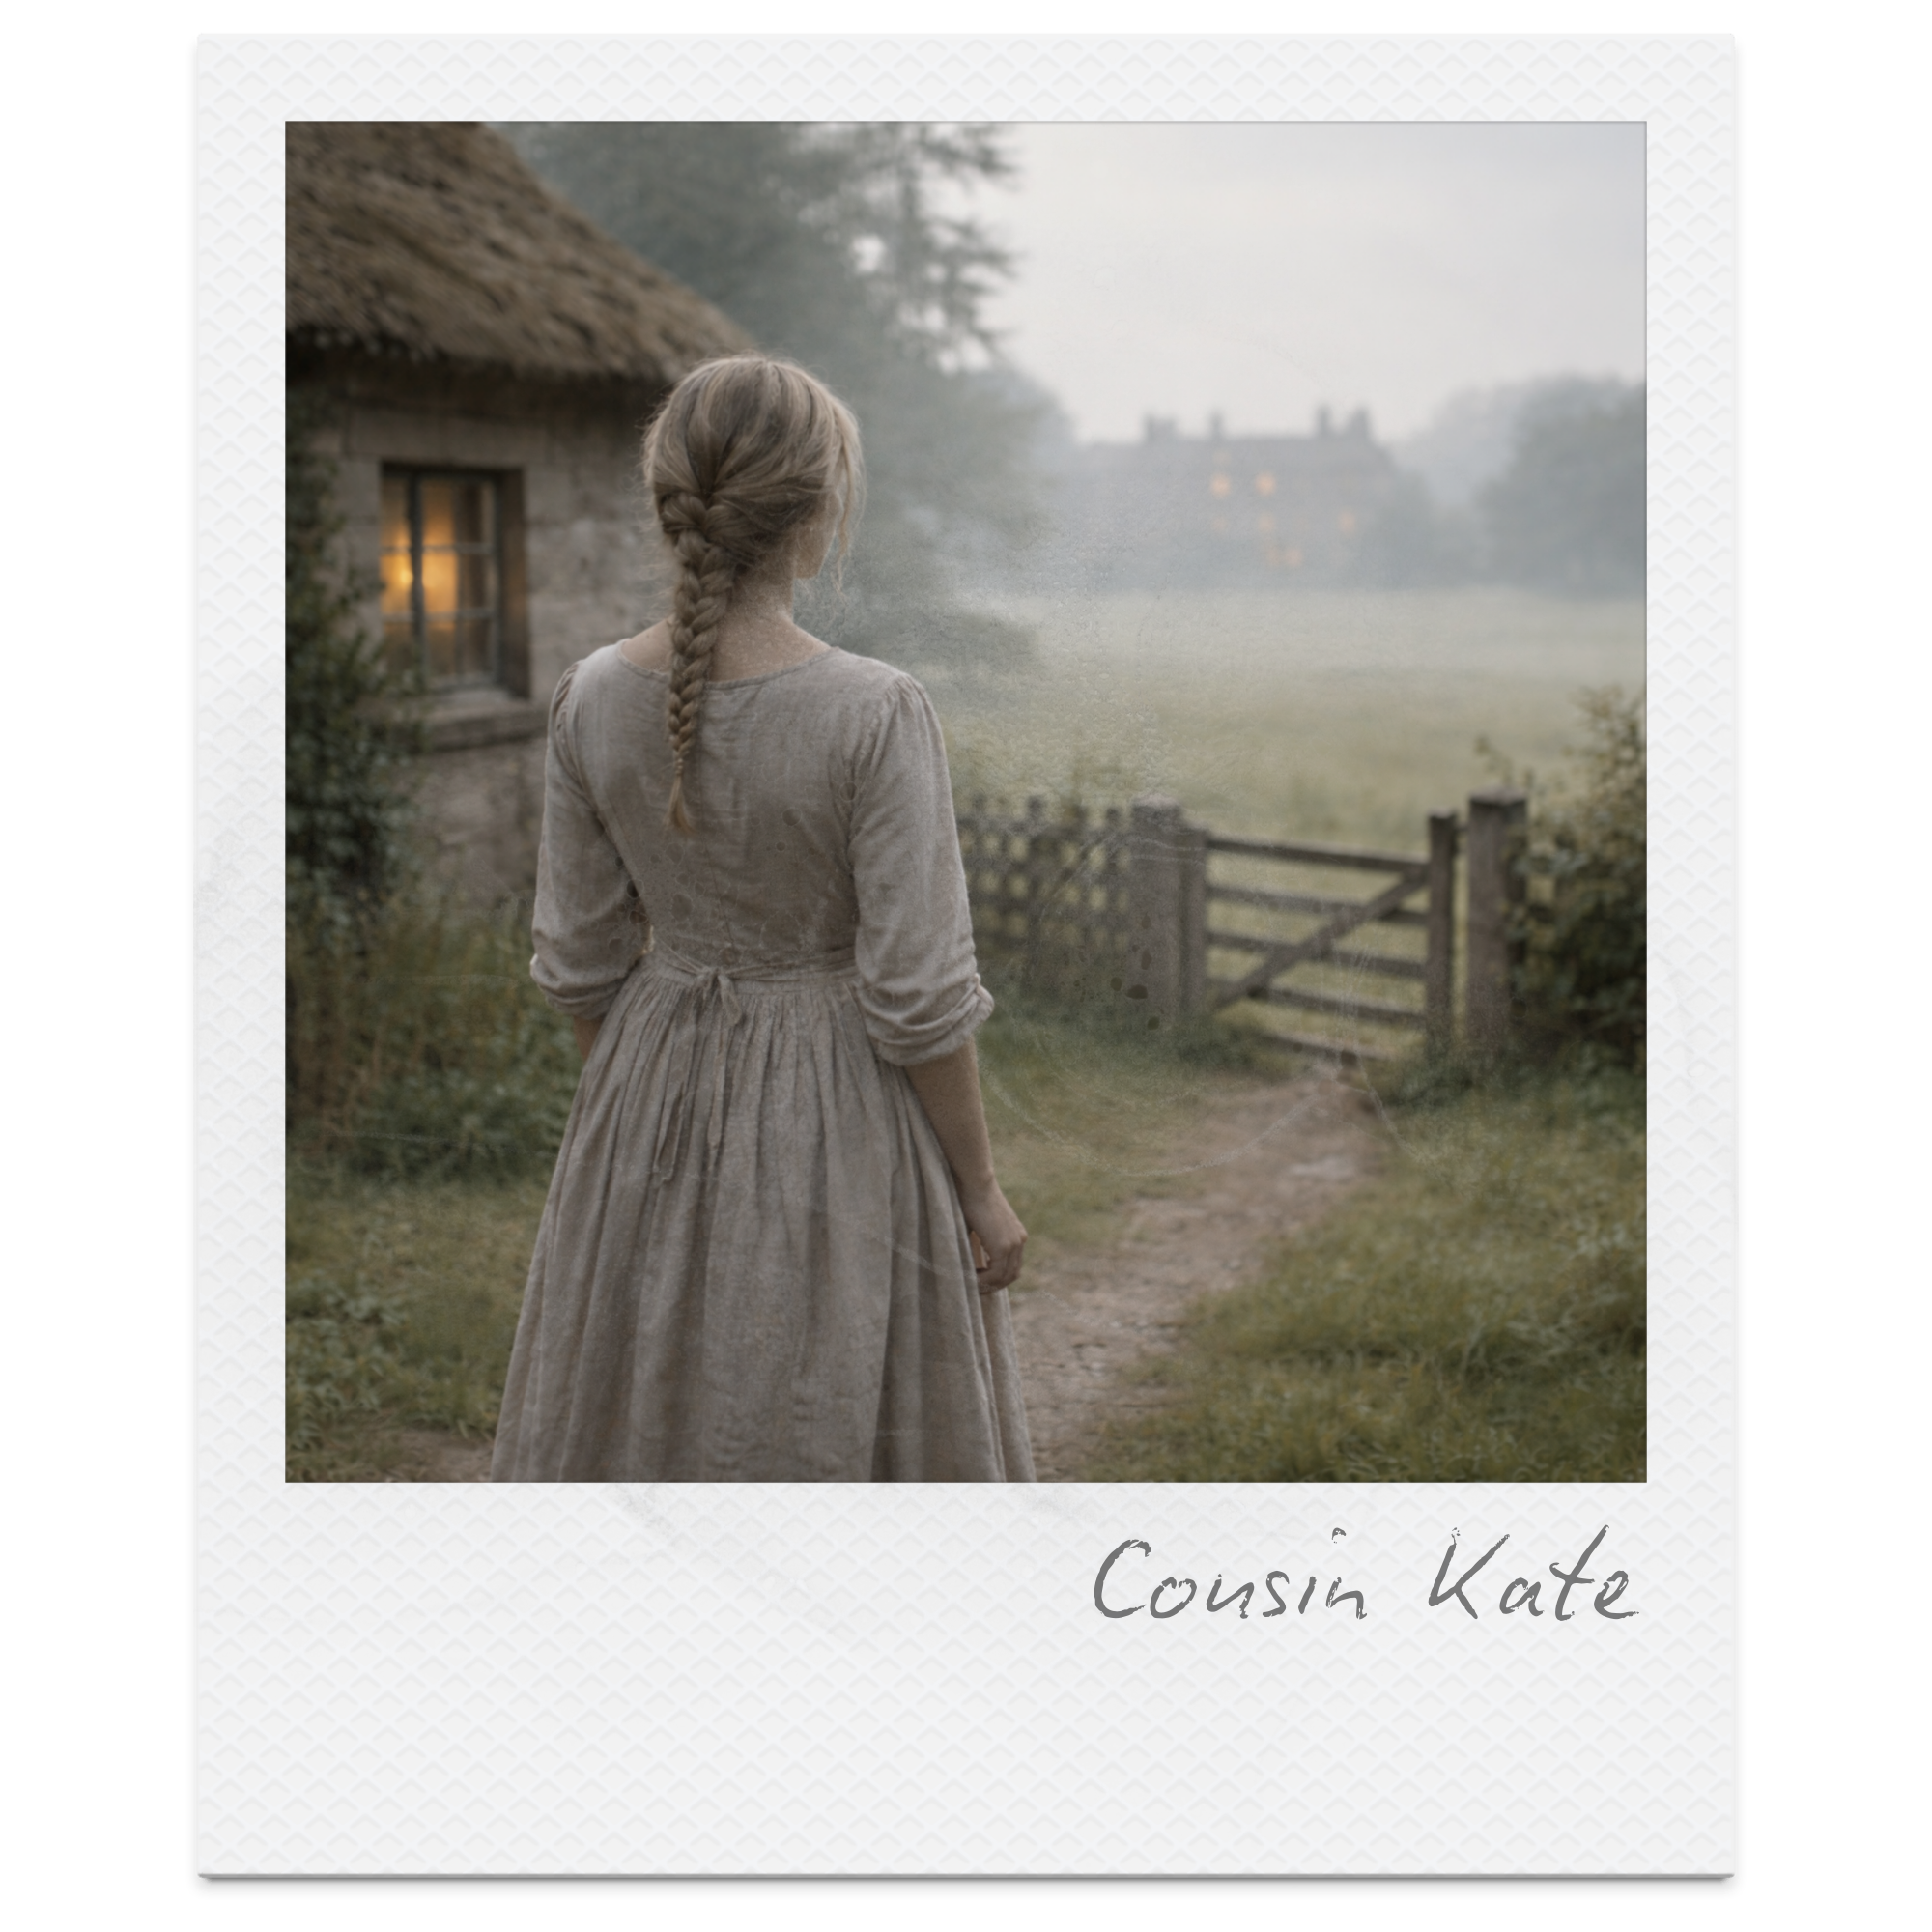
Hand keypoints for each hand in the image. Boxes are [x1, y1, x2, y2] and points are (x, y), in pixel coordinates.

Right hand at [957, 1178, 1025, 1293]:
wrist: (975, 1183)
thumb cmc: (971, 1197)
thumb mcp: (982, 1224)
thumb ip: (983, 1241)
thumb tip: (971, 1258)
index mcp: (1017, 1235)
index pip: (1012, 1266)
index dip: (997, 1278)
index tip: (980, 1280)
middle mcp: (1019, 1241)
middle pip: (1011, 1275)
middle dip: (994, 1285)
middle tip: (976, 1288)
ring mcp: (1013, 1244)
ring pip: (1004, 1277)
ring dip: (988, 1285)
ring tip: (971, 1285)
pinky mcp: (1002, 1247)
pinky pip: (995, 1274)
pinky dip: (983, 1280)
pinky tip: (970, 1278)